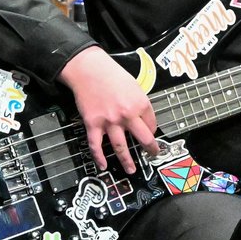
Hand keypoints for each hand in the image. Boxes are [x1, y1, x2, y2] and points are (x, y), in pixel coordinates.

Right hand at [59, 46, 157, 173]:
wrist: (88, 69)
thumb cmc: (112, 74)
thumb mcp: (134, 86)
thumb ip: (139, 103)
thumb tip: (143, 119)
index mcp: (140, 104)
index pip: (152, 124)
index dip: (152, 131)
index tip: (150, 134)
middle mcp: (127, 115)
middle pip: (143, 139)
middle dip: (150, 149)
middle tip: (152, 155)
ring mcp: (110, 121)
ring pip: (121, 147)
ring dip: (127, 161)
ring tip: (131, 170)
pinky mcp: (93, 124)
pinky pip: (96, 145)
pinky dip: (99, 158)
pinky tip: (102, 166)